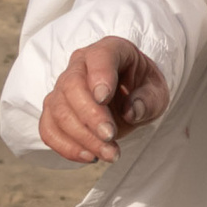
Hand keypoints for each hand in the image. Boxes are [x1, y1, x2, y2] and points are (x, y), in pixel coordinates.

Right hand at [38, 37, 170, 166]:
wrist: (130, 97)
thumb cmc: (143, 88)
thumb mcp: (157, 92)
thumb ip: (147, 100)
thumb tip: (131, 112)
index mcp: (110, 50)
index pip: (99, 56)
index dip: (99, 75)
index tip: (104, 98)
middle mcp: (81, 64)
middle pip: (72, 86)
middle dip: (89, 115)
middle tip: (110, 136)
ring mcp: (63, 87)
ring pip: (58, 110)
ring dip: (82, 137)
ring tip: (109, 154)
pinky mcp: (54, 110)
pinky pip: (49, 129)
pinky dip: (65, 146)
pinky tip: (89, 156)